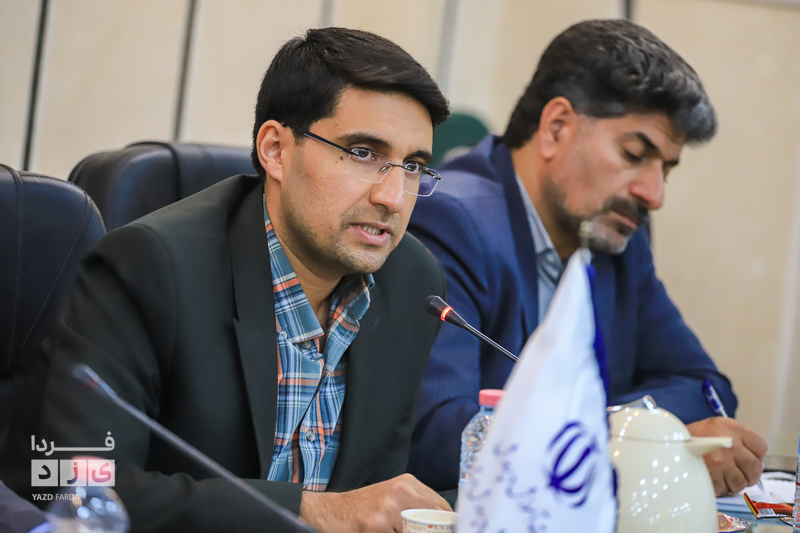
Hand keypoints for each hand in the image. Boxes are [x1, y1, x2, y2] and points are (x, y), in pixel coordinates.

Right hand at [299, 473, 450, 532]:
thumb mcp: (392, 500)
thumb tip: (445, 524)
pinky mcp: (377, 524)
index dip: (446, 525)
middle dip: (431, 532)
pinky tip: (379, 532)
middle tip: (423, 532)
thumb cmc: (362, 510)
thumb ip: (416, 507)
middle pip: (434, 522)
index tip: (446, 530)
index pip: (442, 506)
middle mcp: (401, 490)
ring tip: (390, 530)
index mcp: (408, 483)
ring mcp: (389, 507)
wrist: (328, 511)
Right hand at [687, 417, 766, 496]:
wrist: (667, 443)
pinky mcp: (712, 477)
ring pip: (742, 482)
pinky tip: (713, 479)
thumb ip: (738, 439)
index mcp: (731, 428)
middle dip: (750, 473)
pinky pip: (726, 490)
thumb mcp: (715, 426)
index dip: (756, 454)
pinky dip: (721, 488)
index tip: (748, 457)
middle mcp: (729, 444)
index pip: (760, 446)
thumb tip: (757, 463)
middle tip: (740, 472)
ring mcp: (721, 462)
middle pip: (755, 466)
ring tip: (724, 476)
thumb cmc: (692, 437)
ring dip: (735, 482)